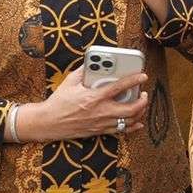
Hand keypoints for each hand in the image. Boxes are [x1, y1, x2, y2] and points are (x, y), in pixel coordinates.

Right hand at [14, 65, 149, 142]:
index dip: (134, 80)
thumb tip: (92, 61)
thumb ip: (84, 71)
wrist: (48, 122)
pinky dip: (132, 127)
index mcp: (94, 97)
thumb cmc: (58, 102)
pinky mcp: (99, 131)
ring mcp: (101, 123)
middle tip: (144, 93)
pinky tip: (138, 122)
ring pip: (129, 121)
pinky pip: (121, 131)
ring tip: (141, 104)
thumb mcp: (69, 82)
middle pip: (131, 109)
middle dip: (142, 101)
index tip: (142, 75)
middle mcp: (100, 112)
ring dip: (139, 113)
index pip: (119, 87)